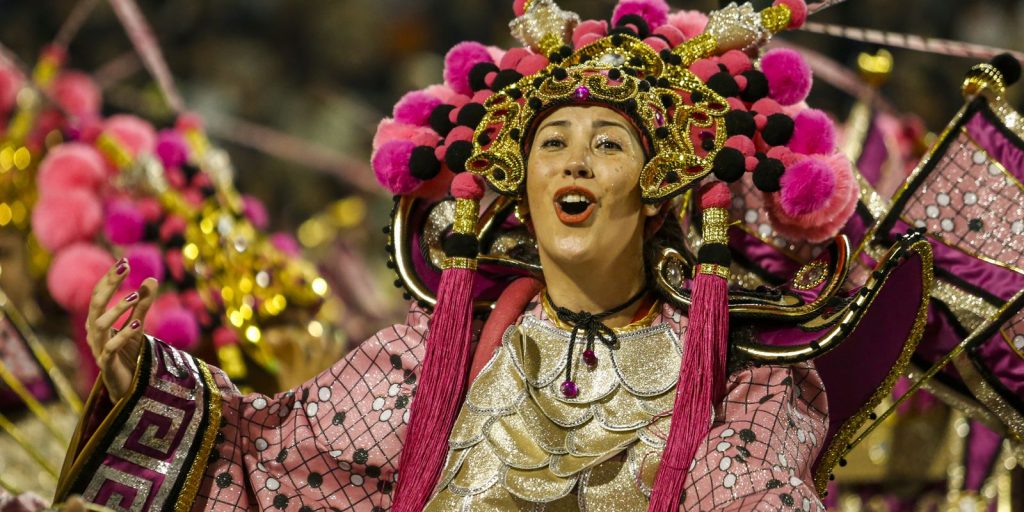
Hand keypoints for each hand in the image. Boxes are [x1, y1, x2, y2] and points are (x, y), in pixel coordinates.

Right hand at [86, 259, 156, 401]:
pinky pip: (111, 348)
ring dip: (117, 309)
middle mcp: (94, 332)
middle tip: (125, 267)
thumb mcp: (137, 325)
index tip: (123, 260)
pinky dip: (123, 336)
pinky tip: (138, 325)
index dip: (109, 277)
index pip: (99, 294)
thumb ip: (141, 304)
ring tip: (134, 295)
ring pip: (100, 325)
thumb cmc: (128, 354)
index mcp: (97, 321)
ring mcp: (98, 348)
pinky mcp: (107, 363)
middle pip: (95, 304)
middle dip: (109, 285)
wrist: (126, 386)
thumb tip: (150, 278)